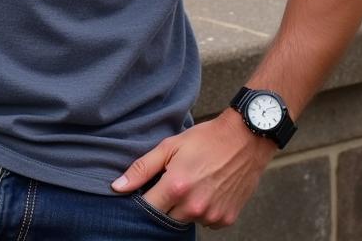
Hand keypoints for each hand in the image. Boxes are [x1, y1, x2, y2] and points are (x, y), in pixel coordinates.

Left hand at [110, 110, 275, 228]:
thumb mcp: (169, 146)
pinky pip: (206, 221)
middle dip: (164, 203)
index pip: (148, 207)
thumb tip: (117, 187)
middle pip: (166, 217)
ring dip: (183, 207)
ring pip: (186, 219)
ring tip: (191, 182)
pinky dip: (202, 210)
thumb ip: (142, 168)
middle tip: (170, 182)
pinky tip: (206, 189)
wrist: (245, 140)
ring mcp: (212, 216)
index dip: (142, 199)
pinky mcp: (227, 219)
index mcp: (176, 187)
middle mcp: (194, 207)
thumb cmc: (205, 140)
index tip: (144, 190)